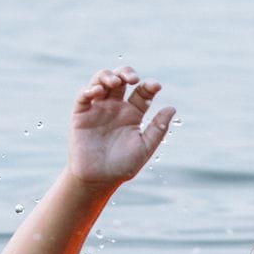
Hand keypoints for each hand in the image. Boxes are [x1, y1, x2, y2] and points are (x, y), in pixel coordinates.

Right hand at [67, 65, 174, 186]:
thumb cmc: (123, 166)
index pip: (142, 92)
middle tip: (133, 79)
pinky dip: (89, 89)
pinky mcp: (81, 114)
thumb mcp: (144, 147)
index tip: (155, 86)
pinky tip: (98, 91)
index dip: (149, 85)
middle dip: (127, 72)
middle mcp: (115, 108)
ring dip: (108, 75)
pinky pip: (83, 96)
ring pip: (101, 80)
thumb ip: (158, 128)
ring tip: (115, 82)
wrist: (98, 180)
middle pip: (121, 79)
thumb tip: (172, 108)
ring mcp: (98, 109)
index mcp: (133, 114)